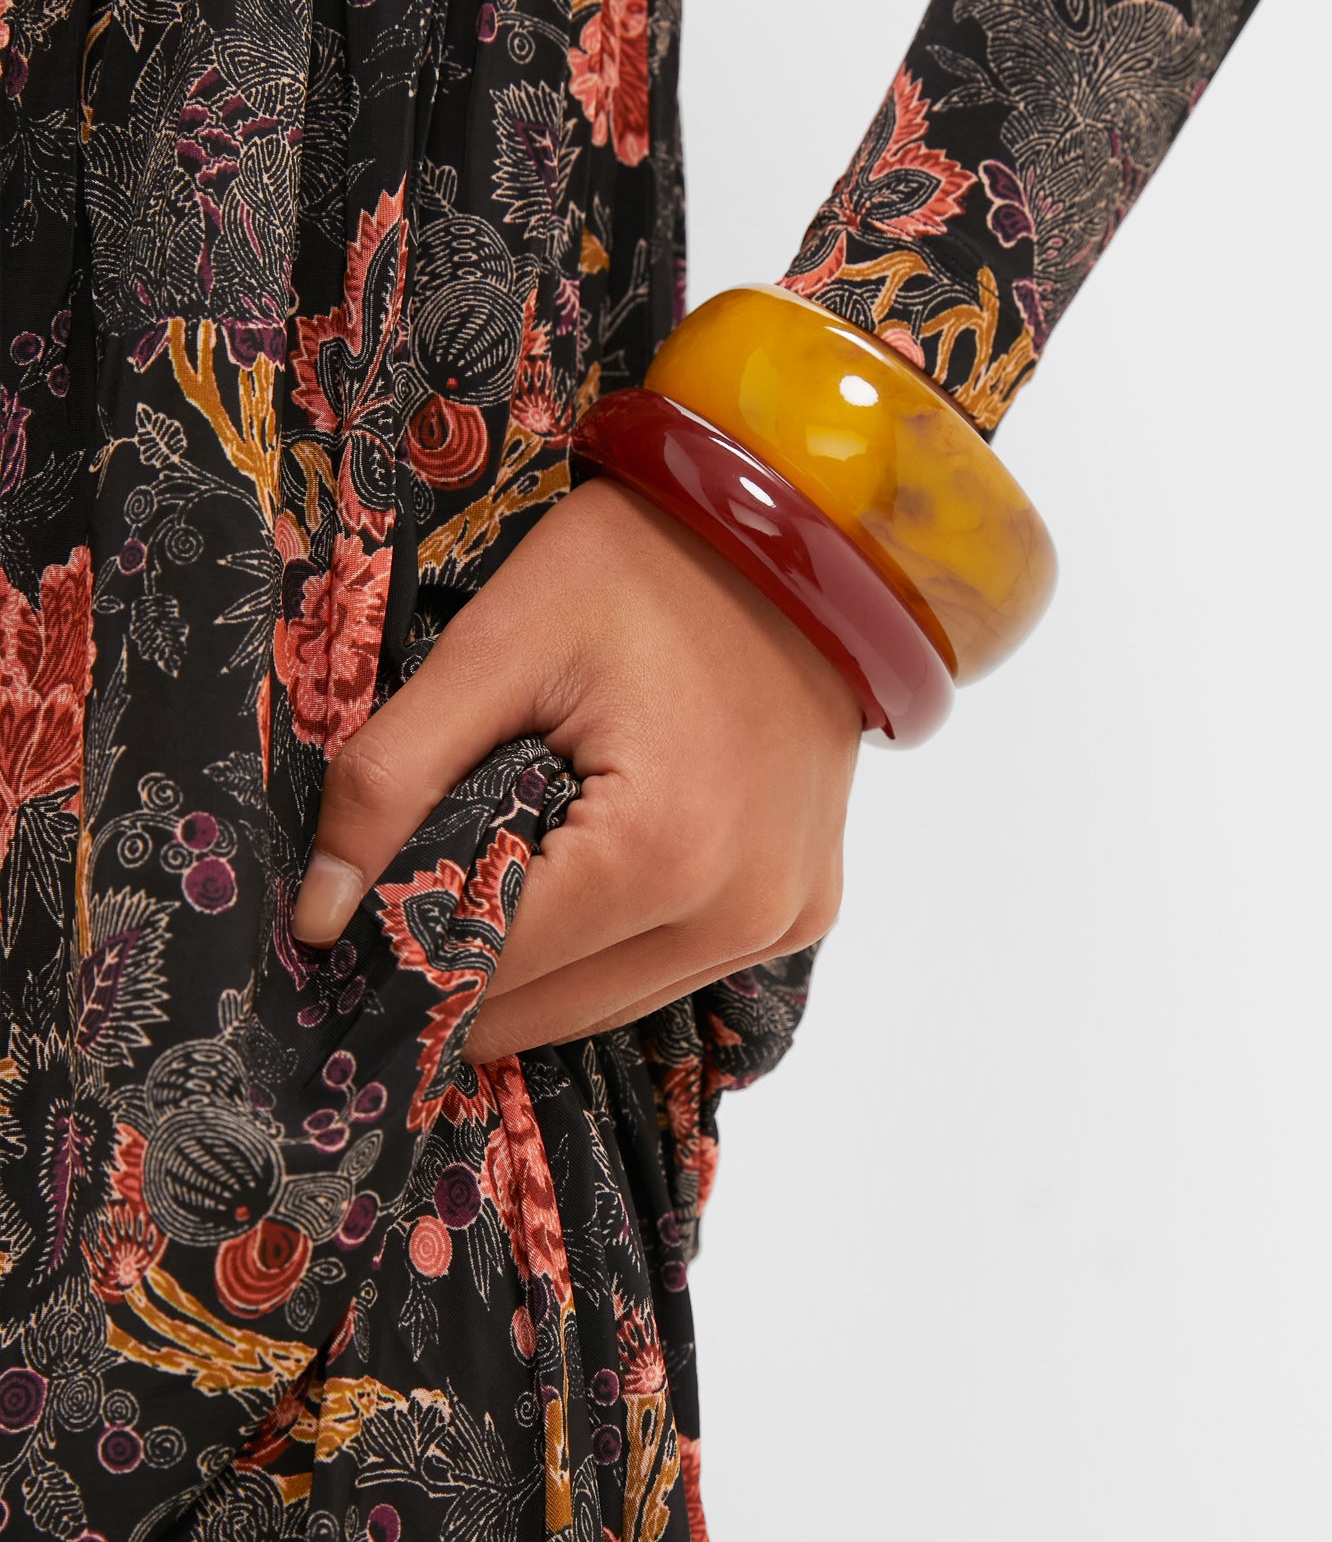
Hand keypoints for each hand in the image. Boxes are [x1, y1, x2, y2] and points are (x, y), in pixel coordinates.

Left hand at [292, 476, 861, 1061]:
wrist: (800, 530)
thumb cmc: (648, 565)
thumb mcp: (499, 647)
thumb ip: (392, 779)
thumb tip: (318, 916)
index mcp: (661, 856)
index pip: (486, 971)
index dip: (396, 958)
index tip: (339, 937)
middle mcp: (736, 914)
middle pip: (546, 1011)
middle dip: (459, 976)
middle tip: (390, 922)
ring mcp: (781, 919)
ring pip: (609, 1007)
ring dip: (534, 973)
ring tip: (470, 901)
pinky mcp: (802, 907)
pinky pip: (673, 969)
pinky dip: (607, 949)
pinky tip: (565, 886)